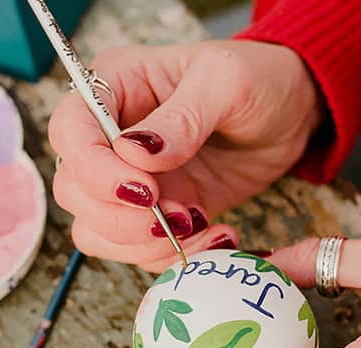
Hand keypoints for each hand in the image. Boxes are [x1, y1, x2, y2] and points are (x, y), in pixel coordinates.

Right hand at [49, 40, 323, 271]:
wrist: (291, 114)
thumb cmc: (258, 79)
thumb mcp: (226, 82)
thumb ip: (182, 118)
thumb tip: (135, 156)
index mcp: (114, 88)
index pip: (70, 132)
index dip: (95, 171)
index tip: (146, 190)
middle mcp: (109, 136)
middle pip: (74, 190)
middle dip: (122, 217)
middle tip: (181, 215)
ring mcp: (128, 178)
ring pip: (96, 229)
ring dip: (144, 244)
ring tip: (202, 226)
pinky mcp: (154, 212)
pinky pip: (136, 249)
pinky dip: (169, 256)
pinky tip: (214, 237)